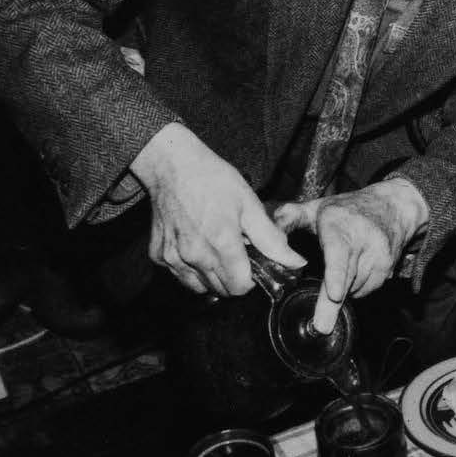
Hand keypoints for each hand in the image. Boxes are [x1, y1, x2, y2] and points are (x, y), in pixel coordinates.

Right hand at [130, 122, 304, 295]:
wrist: (173, 166)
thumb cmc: (214, 181)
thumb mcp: (250, 205)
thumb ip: (272, 240)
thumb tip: (297, 263)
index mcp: (221, 244)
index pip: (240, 288)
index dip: (252, 279)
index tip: (253, 264)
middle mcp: (194, 256)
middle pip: (222, 290)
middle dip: (234, 278)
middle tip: (237, 253)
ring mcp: (173, 257)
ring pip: (200, 287)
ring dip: (213, 277)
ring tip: (217, 250)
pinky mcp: (158, 255)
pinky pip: (180, 276)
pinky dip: (191, 269)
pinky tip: (198, 246)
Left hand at [272, 178, 428, 333]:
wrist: (394, 207)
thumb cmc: (350, 208)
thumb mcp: (317, 207)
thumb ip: (289, 217)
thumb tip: (265, 231)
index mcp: (341, 226)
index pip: (339, 254)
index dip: (337, 275)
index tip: (334, 294)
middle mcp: (364, 241)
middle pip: (347, 280)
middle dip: (331, 305)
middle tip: (321, 327)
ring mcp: (379, 256)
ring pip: (355, 288)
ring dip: (341, 290)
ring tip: (336, 274)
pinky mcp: (388, 269)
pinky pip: (367, 289)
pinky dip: (356, 288)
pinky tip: (352, 273)